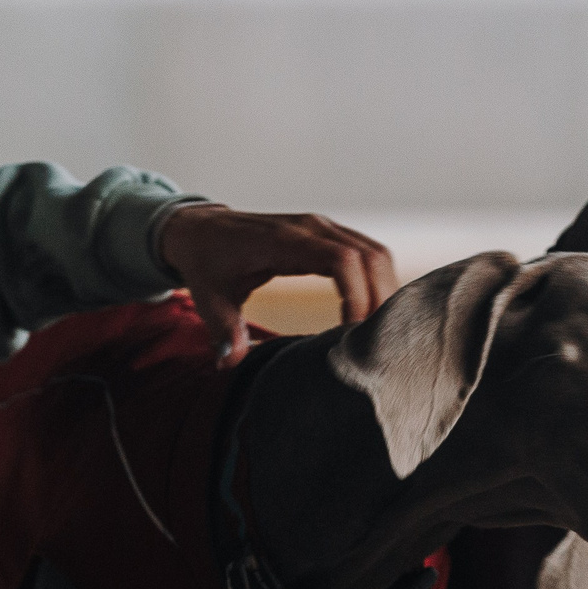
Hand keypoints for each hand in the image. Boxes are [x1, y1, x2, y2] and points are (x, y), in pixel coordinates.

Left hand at [157, 204, 398, 366]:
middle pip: (371, 256)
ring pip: (376, 254)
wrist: (202, 229)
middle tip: (374, 340)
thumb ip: (222, 327)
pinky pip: (368, 254)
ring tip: (376, 330)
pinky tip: (370, 313)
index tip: (351, 332)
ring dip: (384, 290)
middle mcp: (312, 228)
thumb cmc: (207, 261)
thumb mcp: (208, 295)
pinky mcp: (329, 236)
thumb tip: (231, 360)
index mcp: (284, 240)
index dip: (357, 296)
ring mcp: (324, 229)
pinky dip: (377, 282)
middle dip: (380, 299)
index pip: (342, 259)